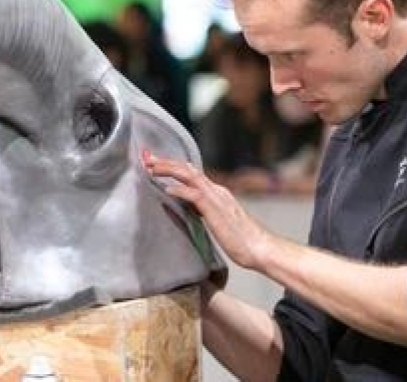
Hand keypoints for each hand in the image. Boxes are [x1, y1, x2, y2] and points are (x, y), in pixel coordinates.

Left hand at [142, 149, 271, 269]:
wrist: (260, 248)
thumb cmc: (241, 240)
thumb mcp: (218, 221)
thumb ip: (204, 211)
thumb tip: (190, 209)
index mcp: (217, 192)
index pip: (192, 172)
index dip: (173, 165)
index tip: (154, 163)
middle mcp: (217, 190)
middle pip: (188, 169)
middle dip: (166, 162)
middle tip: (146, 158)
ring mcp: (217, 198)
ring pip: (190, 176)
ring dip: (169, 170)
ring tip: (151, 168)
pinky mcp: (215, 210)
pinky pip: (195, 195)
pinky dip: (180, 190)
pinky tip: (167, 190)